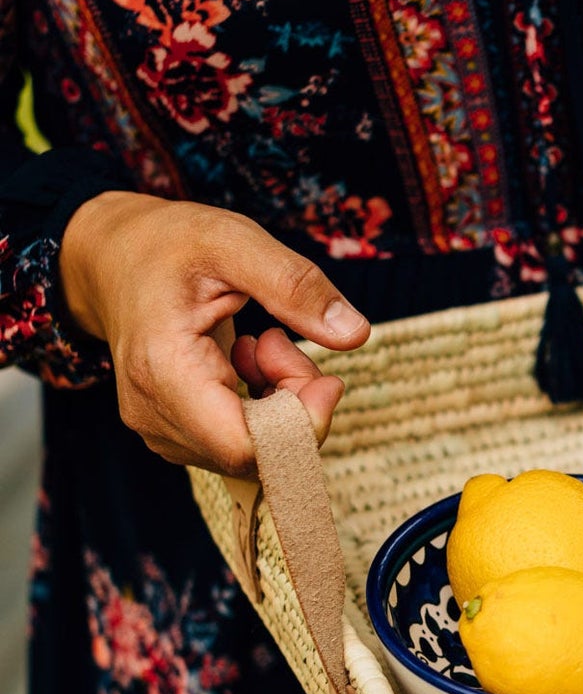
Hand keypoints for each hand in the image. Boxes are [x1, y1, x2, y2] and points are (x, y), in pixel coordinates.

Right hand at [59, 193, 370, 474]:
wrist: (115, 259)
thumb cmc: (169, 245)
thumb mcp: (234, 241)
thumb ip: (294, 285)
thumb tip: (356, 334)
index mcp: (163, 369)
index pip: (245, 446)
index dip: (301, 423)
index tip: (326, 376)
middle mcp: (154, 413)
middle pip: (255, 452)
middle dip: (294, 403)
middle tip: (284, 341)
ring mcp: (160, 428)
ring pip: (252, 450)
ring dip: (280, 400)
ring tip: (263, 341)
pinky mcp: (175, 430)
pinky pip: (239, 440)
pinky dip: (262, 404)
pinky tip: (247, 359)